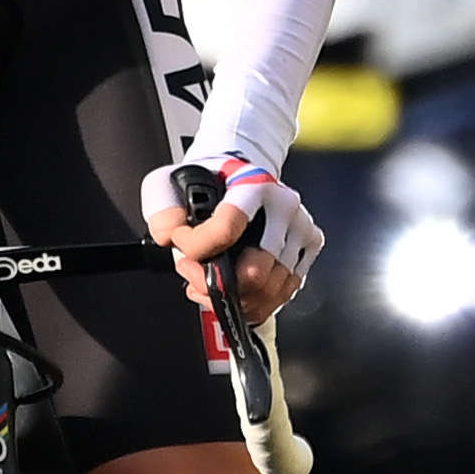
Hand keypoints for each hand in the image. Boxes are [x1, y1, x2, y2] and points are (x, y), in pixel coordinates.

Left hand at [144, 157, 315, 328]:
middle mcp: (284, 206)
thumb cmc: (212, 179)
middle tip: (194, 273)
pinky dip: (256, 303)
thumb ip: (164, 212)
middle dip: (216, 284)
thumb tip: (169, 239)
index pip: (227, 230)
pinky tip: (234, 292)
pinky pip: (285, 293)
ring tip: (208, 283)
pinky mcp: (310, 245)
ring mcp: (301, 227)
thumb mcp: (174, 183)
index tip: (182, 249)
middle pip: (255, 273)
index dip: (197, 248)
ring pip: (270, 290)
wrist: (241, 170)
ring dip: (233, 298)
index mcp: (252, 185)